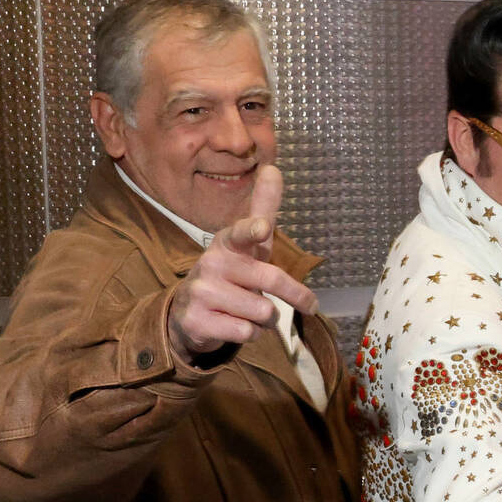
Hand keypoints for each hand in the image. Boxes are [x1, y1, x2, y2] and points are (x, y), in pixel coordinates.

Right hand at [166, 165, 318, 362]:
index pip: (241, 232)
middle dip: (297, 295)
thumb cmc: (232, 272)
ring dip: (266, 318)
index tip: (264, 228)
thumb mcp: (248, 244)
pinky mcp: (198, 322)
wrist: (190, 311)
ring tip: (249, 311)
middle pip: (270, 280)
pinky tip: (234, 324)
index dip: (253, 230)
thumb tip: (274, 168)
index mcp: (227, 242)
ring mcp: (202, 293)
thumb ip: (263, 209)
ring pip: (263, 312)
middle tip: (312, 304)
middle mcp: (211, 263)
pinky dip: (251, 333)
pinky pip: (247, 332)